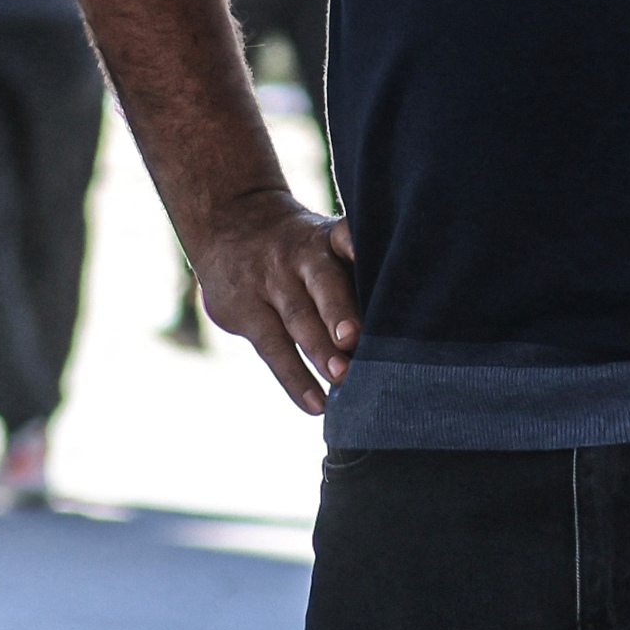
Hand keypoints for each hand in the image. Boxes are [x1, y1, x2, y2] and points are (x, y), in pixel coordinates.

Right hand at [185, 182, 361, 413]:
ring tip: (341, 376)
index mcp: (327, 239)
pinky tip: (315, 404)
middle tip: (354, 338)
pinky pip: (273, 348)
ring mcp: (270, 283)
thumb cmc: (298, 251)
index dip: (360, 246)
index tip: (383, 261)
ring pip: (297, 317)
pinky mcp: (245, 311)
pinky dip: (296, 379)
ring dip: (320, 349)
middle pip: (322, 282)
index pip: (346, 237)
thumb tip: (401, 328)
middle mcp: (300, 257)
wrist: (228, 225)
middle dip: (339, 311)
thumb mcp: (321, 242)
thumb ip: (354, 274)